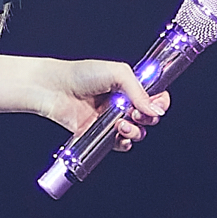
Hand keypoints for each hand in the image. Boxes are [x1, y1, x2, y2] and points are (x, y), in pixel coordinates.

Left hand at [38, 59, 168, 144]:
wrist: (56, 89)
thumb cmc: (82, 74)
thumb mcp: (117, 73)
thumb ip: (139, 91)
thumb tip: (156, 109)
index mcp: (130, 87)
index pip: (155, 97)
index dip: (160, 103)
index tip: (158, 104)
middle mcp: (123, 104)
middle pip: (149, 117)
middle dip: (148, 118)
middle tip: (135, 112)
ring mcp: (112, 119)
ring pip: (137, 133)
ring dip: (135, 131)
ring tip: (121, 123)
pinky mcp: (101, 133)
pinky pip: (120, 144)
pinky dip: (123, 143)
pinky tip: (118, 135)